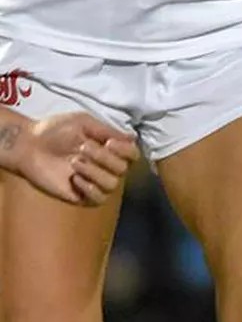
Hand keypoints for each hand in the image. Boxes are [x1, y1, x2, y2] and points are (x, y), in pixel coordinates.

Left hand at [2, 112, 136, 205]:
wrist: (29, 146)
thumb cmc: (54, 131)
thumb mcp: (83, 123)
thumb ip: (108, 131)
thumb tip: (132, 138)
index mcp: (109, 150)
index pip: (132, 155)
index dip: (126, 151)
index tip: (109, 143)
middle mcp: (105, 167)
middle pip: (123, 169)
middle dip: (103, 158)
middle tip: (82, 148)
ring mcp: (94, 182)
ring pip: (112, 184)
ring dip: (94, 172)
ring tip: (73, 162)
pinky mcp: (81, 196)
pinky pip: (99, 199)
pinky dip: (89, 188)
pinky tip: (73, 179)